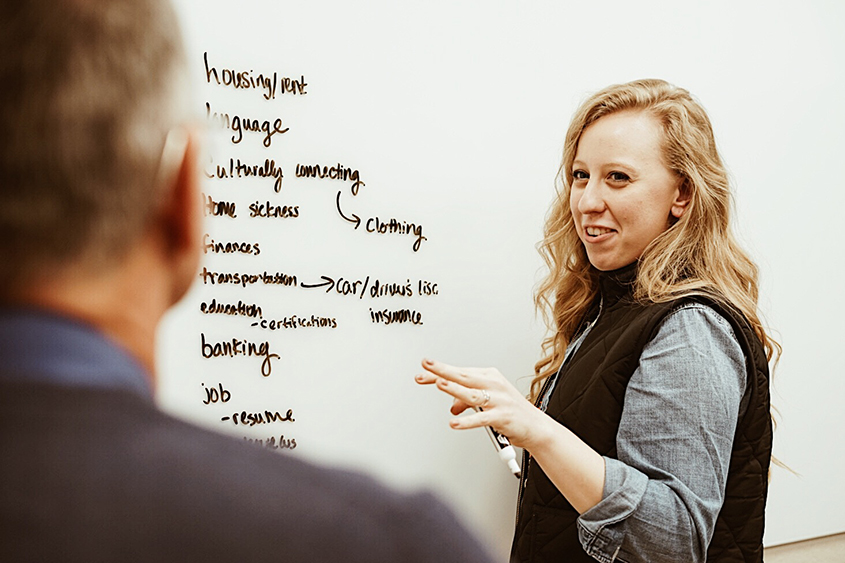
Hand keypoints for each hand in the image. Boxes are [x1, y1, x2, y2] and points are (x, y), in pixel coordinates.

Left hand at [414, 358, 547, 449]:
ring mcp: (499, 400)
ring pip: (472, 394)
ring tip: (440, 385)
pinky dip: (467, 421)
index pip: (460, 372)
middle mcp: (494, 385)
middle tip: (427, 366)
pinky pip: (482, 419)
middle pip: (464, 377)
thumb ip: (466, 402)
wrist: (535, 426)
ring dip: (455, 390)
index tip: (424, 369)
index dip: (439, 371)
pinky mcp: (502, 416)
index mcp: (490, 377)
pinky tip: (455, 422)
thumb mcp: (487, 402)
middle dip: (443, 371)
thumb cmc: (511, 410)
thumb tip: (452, 407)